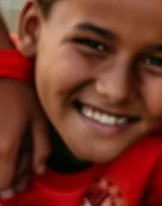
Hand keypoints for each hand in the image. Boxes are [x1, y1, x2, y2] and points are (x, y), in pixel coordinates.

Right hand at [0, 78, 49, 193]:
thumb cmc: (20, 93)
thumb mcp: (39, 119)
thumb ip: (42, 148)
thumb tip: (39, 171)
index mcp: (5, 148)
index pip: (3, 183)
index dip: (14, 182)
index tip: (21, 176)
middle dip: (4, 178)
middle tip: (16, 165)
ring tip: (8, 152)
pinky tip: (2, 143)